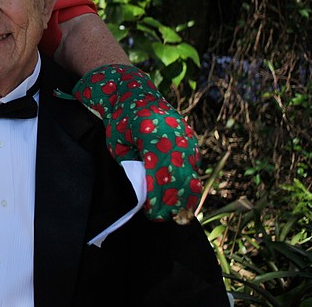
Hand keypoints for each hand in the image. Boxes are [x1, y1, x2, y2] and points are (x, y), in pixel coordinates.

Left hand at [73, 64, 201, 221]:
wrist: (134, 92)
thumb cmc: (120, 119)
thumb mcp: (117, 143)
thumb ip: (131, 163)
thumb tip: (144, 188)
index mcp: (152, 135)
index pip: (159, 174)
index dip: (157, 197)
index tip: (152, 213)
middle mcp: (175, 135)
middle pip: (179, 176)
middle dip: (172, 202)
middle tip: (162, 218)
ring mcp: (186, 136)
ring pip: (191, 172)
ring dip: (185, 196)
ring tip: (176, 214)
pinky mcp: (191, 139)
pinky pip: (194, 165)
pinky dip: (190, 182)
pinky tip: (185, 199)